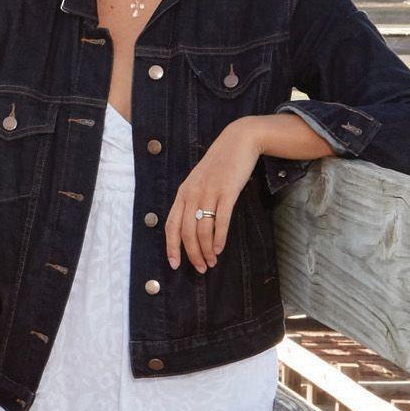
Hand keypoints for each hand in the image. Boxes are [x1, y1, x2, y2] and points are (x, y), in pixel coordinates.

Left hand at [165, 120, 262, 273]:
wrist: (238, 142)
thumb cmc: (219, 165)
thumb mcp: (199, 181)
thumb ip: (193, 201)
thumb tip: (191, 228)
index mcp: (182, 193)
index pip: (171, 225)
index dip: (171, 247)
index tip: (175, 264)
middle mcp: (192, 194)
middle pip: (186, 233)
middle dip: (192, 254)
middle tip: (200, 268)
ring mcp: (209, 193)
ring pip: (203, 230)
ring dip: (206, 250)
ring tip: (212, 262)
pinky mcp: (227, 192)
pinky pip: (221, 221)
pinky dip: (219, 238)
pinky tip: (220, 249)